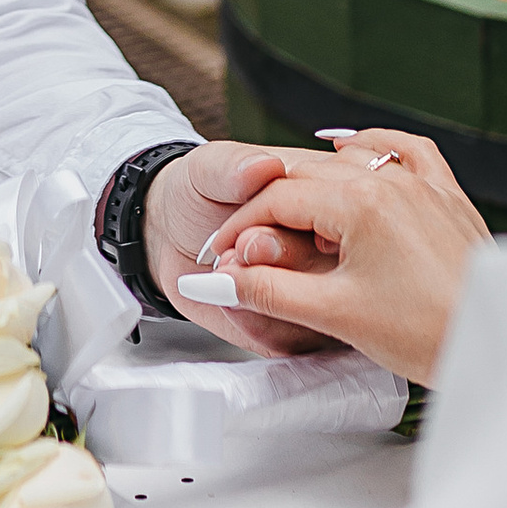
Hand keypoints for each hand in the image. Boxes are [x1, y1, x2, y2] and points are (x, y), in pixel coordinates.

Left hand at [143, 143, 339, 356]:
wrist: (170, 235)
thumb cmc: (199, 193)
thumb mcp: (209, 168)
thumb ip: (235, 166)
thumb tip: (262, 166)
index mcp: (322, 196)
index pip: (335, 212)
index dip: (294, 224)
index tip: (250, 229)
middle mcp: (328, 246)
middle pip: (334, 265)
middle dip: (281, 260)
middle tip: (241, 250)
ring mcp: (317, 290)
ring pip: (317, 310)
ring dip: (265, 295)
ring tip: (224, 272)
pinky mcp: (296, 328)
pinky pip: (289, 341)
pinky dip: (252, 319)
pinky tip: (226, 299)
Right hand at [186, 134, 490, 384]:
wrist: (498, 343)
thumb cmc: (426, 333)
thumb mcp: (334, 313)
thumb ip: (266, 290)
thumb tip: (215, 282)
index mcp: (361, 201)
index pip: (277, 198)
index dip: (239, 229)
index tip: (220, 260)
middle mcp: (393, 179)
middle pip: (307, 174)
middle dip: (266, 208)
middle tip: (241, 245)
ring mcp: (424, 184)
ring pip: (352, 159)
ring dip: (312, 179)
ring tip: (284, 215)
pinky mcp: (447, 196)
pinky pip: (406, 150)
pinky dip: (375, 146)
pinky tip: (355, 149)